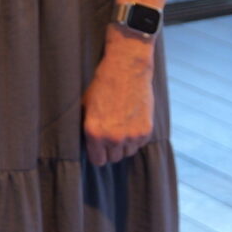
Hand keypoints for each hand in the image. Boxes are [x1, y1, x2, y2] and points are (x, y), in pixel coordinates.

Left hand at [82, 34, 156, 165]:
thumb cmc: (102, 86)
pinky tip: (132, 120)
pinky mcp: (146, 131)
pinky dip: (137, 137)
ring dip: (125, 144)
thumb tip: (88, 144)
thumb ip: (87, 128)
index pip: (97, 161)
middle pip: (113, 158)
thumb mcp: (85, 106)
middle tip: (111, 133)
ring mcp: (131, 136)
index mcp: (94, 133)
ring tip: (121, 124)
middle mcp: (113, 138)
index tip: (99, 147)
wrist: (126, 70)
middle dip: (111, 149)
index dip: (98, 154)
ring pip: (128, 152)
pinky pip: (140, 144)